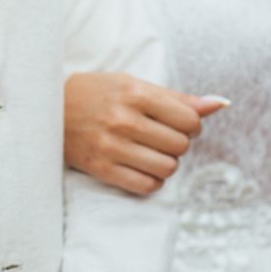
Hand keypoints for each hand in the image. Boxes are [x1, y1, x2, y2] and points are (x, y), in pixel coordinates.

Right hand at [64, 72, 226, 194]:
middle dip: (178, 144)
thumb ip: (178, 98)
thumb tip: (221, 104)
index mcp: (135, 93)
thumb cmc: (99, 94)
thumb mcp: (135, 85)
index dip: (191, 125)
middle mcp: (123, 119)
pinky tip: (143, 167)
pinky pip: (145, 185)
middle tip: (162, 137)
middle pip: (180, 146)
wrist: (49, 108)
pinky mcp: (100, 168)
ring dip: (166, 163)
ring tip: (153, 153)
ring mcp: (110, 146)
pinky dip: (152, 180)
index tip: (178, 123)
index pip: (189, 120)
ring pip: (167, 168)